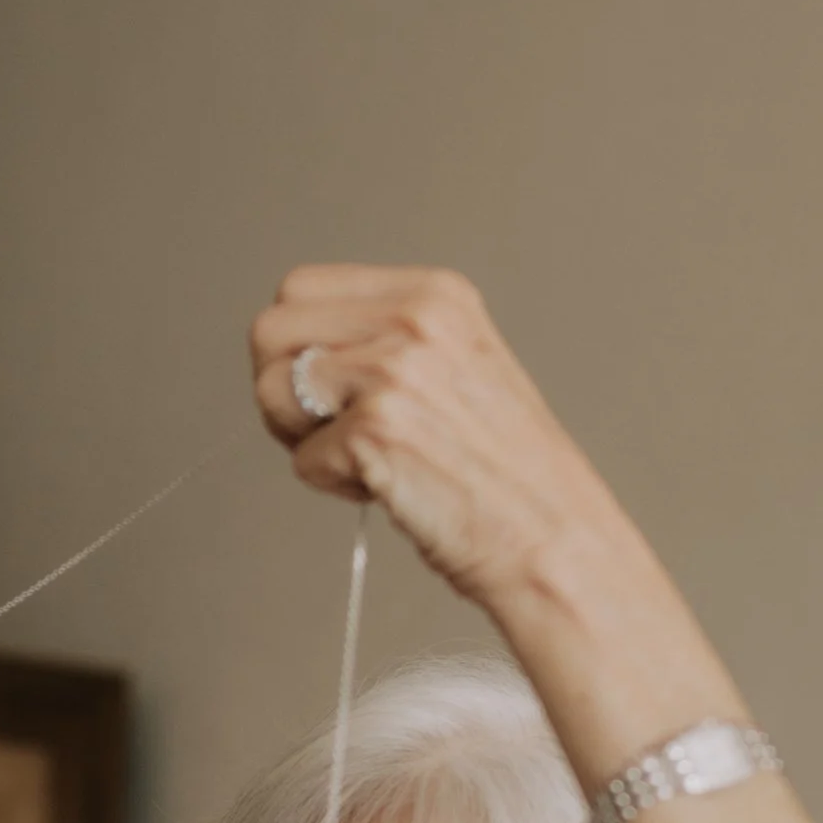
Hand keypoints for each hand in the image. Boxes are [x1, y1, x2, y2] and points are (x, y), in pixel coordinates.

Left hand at [250, 265, 626, 620]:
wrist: (551, 534)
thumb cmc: (506, 469)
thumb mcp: (458, 365)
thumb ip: (387, 342)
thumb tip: (301, 351)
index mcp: (434, 294)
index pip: (301, 289)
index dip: (296, 347)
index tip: (327, 389)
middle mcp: (413, 318)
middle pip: (270, 332)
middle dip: (281, 389)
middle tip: (329, 429)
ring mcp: (392, 370)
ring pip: (271, 391)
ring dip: (302, 438)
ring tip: (364, 458)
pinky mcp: (375, 429)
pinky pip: (301, 459)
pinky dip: (333, 485)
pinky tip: (390, 488)